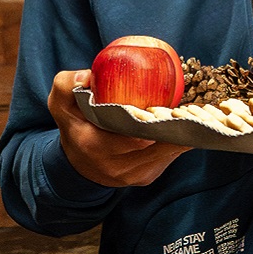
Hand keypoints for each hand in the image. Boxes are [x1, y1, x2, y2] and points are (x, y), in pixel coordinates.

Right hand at [48, 69, 189, 187]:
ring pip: (166, 153)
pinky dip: (178, 141)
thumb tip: (87, 76)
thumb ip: (67, 84)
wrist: (77, 162)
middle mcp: (115, 167)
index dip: (152, 122)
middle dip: (172, 127)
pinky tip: (185, 126)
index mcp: (94, 147)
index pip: (131, 137)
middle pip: (154, 145)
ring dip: (180, 134)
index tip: (167, 106)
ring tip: (191, 114)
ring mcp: (133, 176)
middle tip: (187, 107)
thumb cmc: (74, 124)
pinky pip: (168, 158)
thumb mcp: (61, 101)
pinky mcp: (146, 178)